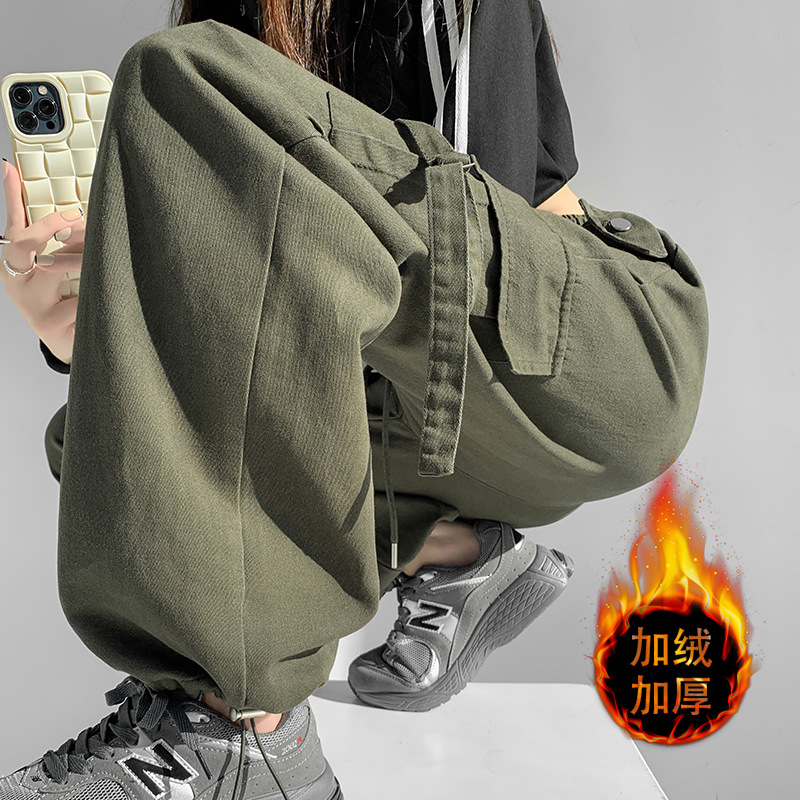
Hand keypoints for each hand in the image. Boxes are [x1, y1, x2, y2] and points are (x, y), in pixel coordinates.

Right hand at [1, 159, 85, 365]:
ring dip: (83, 261)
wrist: (66, 345)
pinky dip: (97, 295)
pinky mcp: (47, 323)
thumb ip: (50, 235)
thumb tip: (35, 184)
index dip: (12, 198)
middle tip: (78, 217)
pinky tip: (108, 300)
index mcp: (12, 263)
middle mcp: (13, 281)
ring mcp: (28, 303)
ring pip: (57, 269)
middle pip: (25, 242)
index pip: (12, 225)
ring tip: (104, 257)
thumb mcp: (54, 266)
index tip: (19, 175)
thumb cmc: (61, 300)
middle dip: (52, 226)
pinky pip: (80, 299)